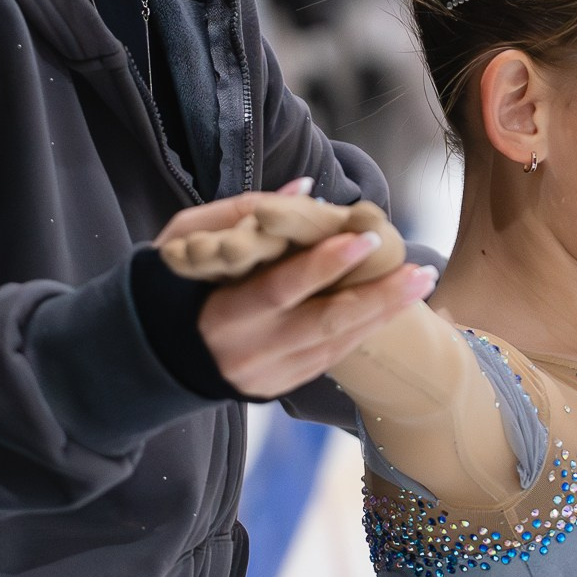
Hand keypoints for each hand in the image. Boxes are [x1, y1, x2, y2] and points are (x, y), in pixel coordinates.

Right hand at [161, 179, 433, 397]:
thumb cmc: (170, 285)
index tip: (363, 236)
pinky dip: (366, 328)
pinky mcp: (285, 384)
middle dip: (375, 295)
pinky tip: (394, 304)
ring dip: (385, 312)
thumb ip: (240, 214)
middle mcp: (251, 351)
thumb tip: (306, 192)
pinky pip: (333, 356)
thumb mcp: (185, 241)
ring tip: (421, 280)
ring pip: (338, 344)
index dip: (323, 265)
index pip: (281, 289)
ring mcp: (271, 374)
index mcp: (222, 313)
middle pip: (324, 323)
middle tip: (416, 267)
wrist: (155, 357)